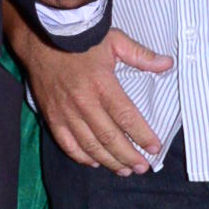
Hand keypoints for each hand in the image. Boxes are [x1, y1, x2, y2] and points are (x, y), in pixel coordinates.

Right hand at [15, 23, 172, 174]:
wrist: (42, 38)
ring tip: (124, 170)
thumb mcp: (114, 40)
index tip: (154, 148)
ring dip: (108, 161)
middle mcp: (84, 102)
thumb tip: (166, 64)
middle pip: (109, 137)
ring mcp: (66, 112)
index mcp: (102, 84)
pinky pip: (67, 143)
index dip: (142, 135)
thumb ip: (140, 55)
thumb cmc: (80, 39)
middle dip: (128, 156)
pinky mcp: (52, 116)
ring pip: (90, 145)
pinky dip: (81, 156)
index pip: (126, 117)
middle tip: (142, 168)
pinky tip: (94, 162)